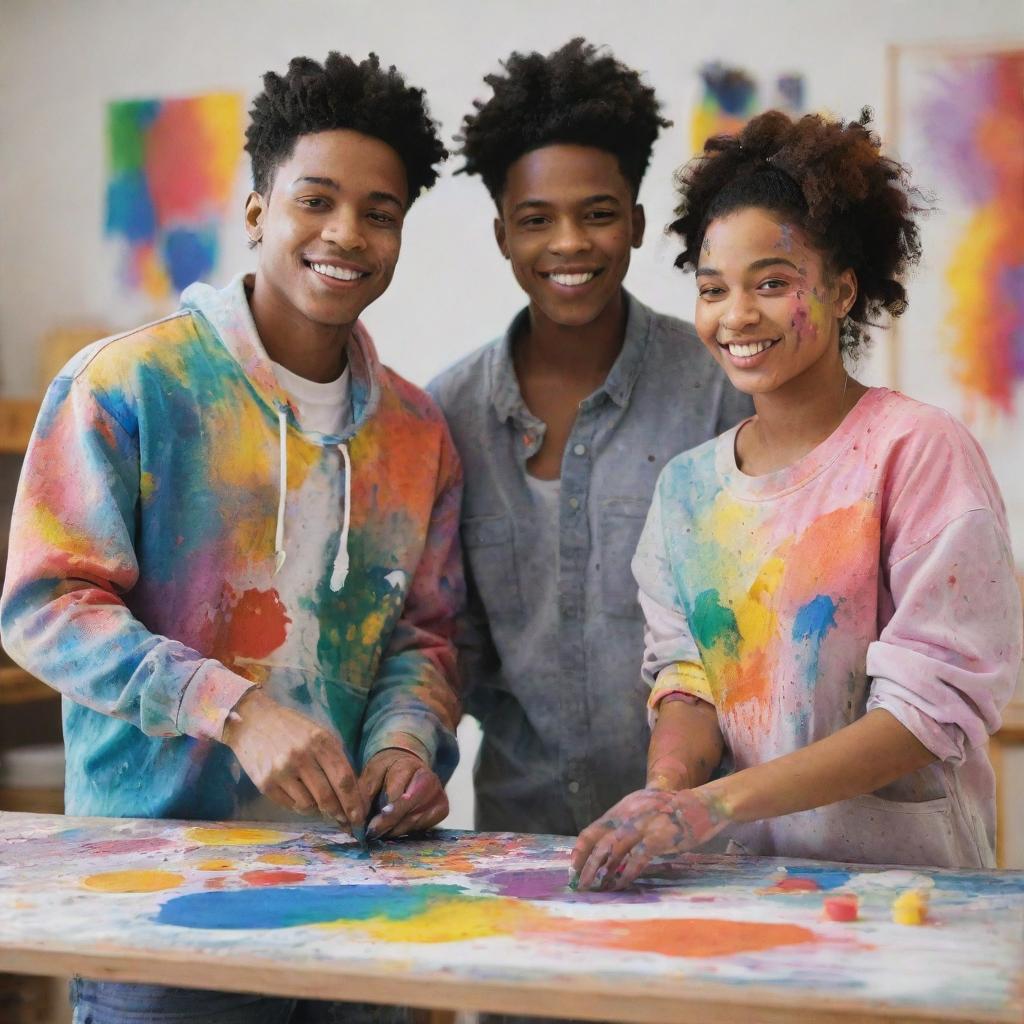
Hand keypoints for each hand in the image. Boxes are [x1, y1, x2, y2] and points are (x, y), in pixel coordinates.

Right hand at [221, 689, 364, 827]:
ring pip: (308, 805)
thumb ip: (334, 758)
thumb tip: (352, 791)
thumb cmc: (292, 727)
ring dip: (318, 809)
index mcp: (320, 741)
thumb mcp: (319, 733)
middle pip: (327, 797)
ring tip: (319, 803)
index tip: (360, 816)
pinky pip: (290, 805)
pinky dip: (299, 806)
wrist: (252, 721)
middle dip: (339, 813)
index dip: (354, 802)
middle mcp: (301, 757)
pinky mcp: (265, 784)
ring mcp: (281, 771)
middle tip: (345, 820)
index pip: (343, 779)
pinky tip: (301, 797)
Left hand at [359, 748, 447, 838]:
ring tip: (380, 831)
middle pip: (408, 810)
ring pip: (415, 822)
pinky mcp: (443, 809)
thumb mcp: (372, 774)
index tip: (370, 827)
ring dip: (395, 830)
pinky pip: (423, 827)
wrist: (408, 766)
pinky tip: (396, 827)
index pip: (397, 794)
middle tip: (371, 834)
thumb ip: (365, 793)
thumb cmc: (387, 770)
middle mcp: (430, 779)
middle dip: (388, 824)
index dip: (384, 812)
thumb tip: (358, 819)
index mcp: (409, 766)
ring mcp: (439, 795)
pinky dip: (406, 830)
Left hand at [571, 787, 729, 890]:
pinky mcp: (657, 838)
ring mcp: (642, 826)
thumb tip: (609, 847)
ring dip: (602, 873)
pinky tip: (620, 886)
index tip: (573, 867)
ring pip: (613, 852)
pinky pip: (636, 860)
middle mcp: (628, 815)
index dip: (580, 850)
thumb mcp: (643, 808)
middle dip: (586, 865)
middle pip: (599, 843)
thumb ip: (626, 823)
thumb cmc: (672, 810)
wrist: (700, 804)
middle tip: (580, 884)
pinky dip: (626, 875)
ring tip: (596, 889)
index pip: (592, 830)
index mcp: (622, 809)